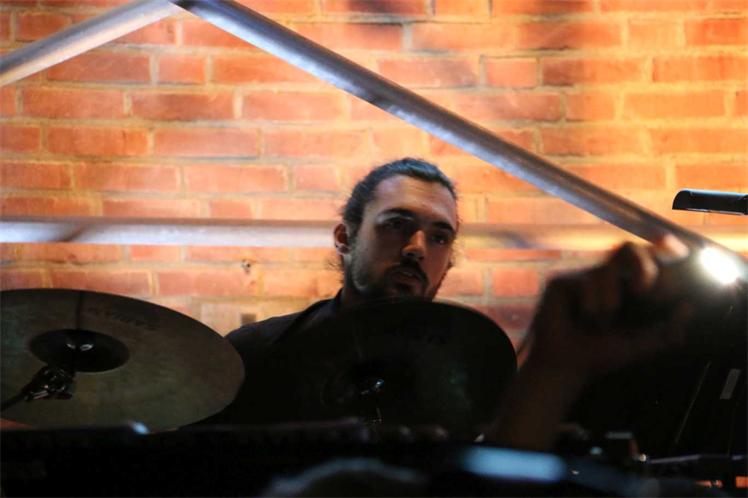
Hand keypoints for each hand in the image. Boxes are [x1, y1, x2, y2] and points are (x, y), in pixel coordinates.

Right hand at [523, 235, 692, 379]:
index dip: (660, 262)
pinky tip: (581, 319)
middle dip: (642, 267)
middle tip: (643, 291)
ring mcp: (583, 277)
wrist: (567, 367)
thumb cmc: (599, 356)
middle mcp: (606, 279)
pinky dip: (590, 306)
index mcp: (626, 288)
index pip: (646, 260)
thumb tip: (689, 308)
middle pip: (628, 249)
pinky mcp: (562, 282)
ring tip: (600, 324)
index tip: (666, 287)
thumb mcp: (639, 346)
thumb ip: (665, 331)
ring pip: (606, 271)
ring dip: (608, 303)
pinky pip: (585, 281)